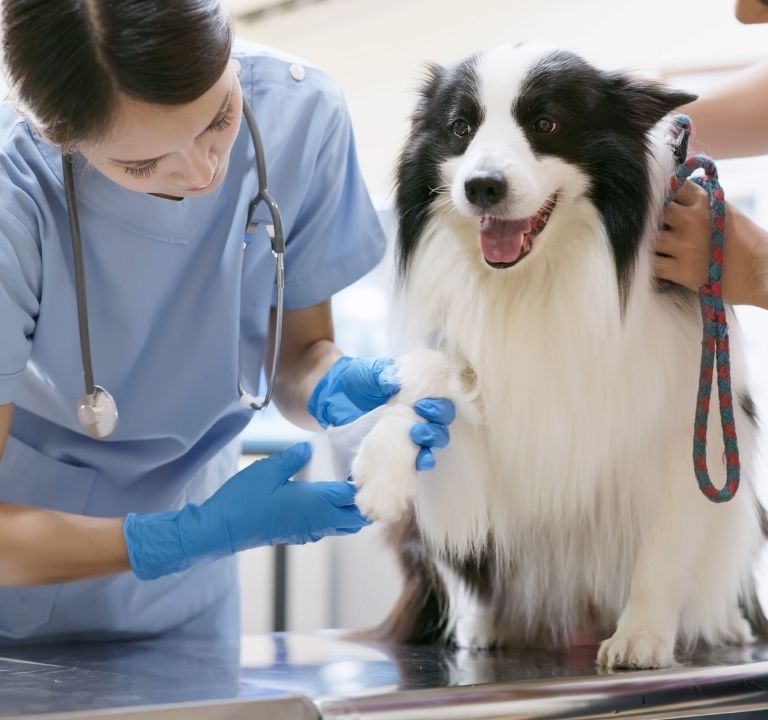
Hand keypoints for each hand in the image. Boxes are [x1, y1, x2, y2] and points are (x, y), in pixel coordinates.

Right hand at [123, 443, 368, 579]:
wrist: (222, 530)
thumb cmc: (244, 499)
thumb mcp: (268, 470)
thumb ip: (293, 458)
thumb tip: (310, 447)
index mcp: (316, 503)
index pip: (353, 498)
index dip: (364, 486)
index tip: (369, 470)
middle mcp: (318, 521)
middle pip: (356, 519)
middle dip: (364, 503)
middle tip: (362, 480)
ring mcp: (309, 531)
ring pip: (344, 526)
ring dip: (351, 511)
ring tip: (348, 488)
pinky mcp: (299, 535)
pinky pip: (329, 528)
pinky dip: (337, 516)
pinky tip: (328, 500)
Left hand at [308, 356, 455, 471]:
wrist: (333, 394)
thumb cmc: (358, 378)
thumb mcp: (370, 371)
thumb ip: (383, 373)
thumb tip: (395, 382)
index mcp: (417, 395)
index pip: (441, 403)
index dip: (439, 406)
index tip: (422, 405)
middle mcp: (416, 415)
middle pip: (440, 426)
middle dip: (435, 428)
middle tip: (418, 426)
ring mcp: (405, 434)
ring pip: (431, 444)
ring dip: (430, 446)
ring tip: (417, 440)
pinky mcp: (392, 450)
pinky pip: (412, 460)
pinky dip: (419, 463)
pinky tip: (419, 463)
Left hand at [654, 180, 767, 307]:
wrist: (761, 272)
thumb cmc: (746, 241)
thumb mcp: (725, 211)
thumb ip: (698, 203)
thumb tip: (675, 193)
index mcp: (705, 202)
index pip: (671, 187)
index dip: (662, 195)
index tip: (661, 203)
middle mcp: (692, 220)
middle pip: (654, 212)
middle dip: (652, 220)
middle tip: (656, 229)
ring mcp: (685, 246)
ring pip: (649, 239)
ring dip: (650, 244)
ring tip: (658, 249)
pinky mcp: (682, 271)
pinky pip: (652, 264)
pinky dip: (650, 264)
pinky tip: (657, 264)